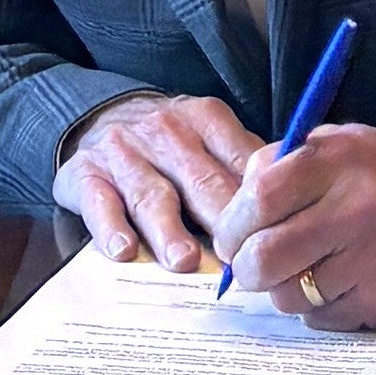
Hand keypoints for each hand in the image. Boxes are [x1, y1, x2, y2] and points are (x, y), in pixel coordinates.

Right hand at [58, 91, 261, 270]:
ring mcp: (124, 154)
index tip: (273, 233)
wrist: (98, 114)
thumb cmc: (170, 140)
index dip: (257, 200)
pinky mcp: (86, 175)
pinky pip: (99, 203)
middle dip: (220, 220)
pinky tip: (122, 251)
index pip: (238, 160)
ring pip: (152, 196)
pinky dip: (110, 227)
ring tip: (183, 260)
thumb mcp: (209, 134)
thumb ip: (242, 165)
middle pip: (200, 181)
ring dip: (169, 230)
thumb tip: (289, 207)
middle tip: (237, 258)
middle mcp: (165, 133)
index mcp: (205, 119)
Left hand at [211, 125, 375, 334]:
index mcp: (341, 160)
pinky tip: (346, 285)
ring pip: (289, 295)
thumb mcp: (353, 145)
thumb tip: (237, 200)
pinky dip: (323, 309)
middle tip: (251, 269)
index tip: (231, 238)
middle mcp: (357, 208)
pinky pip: (324, 318)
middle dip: (247, 270)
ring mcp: (373, 259)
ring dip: (286, 291)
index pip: (258, 198)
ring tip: (310, 273)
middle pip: (264, 257)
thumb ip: (292, 163)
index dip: (232, 225)